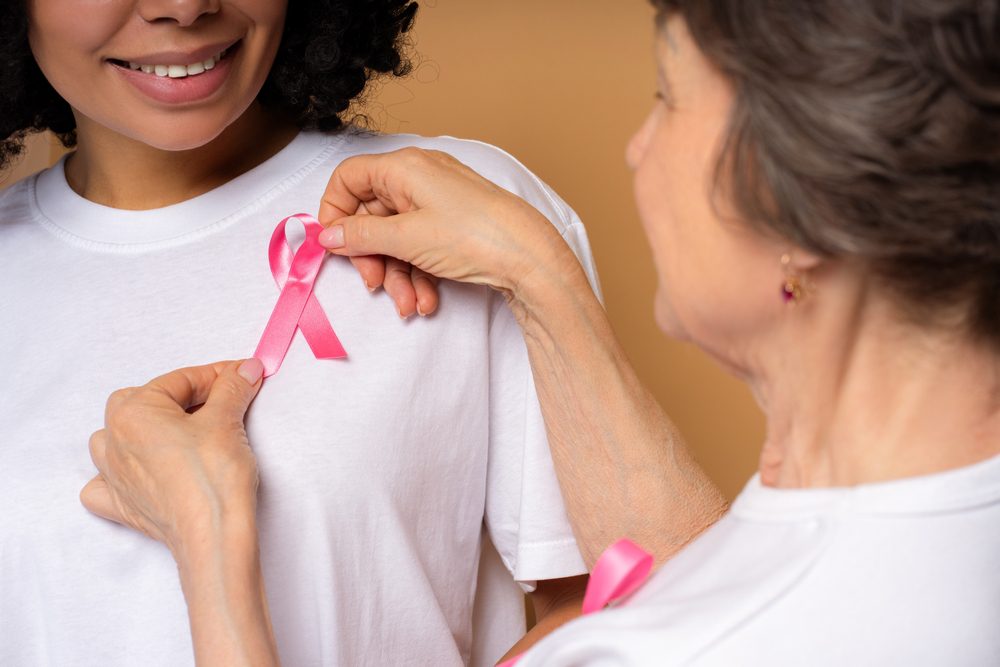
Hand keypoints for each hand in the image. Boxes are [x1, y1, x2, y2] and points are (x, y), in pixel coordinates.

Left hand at [80, 359, 263, 558]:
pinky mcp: (123, 505)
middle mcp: (114, 441)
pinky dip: (119, 475)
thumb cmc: (213, 477)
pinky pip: (105, 484)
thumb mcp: (227, 420)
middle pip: (142, 402)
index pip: (180, 380)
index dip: (217, 375)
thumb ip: (233, 388)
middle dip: (179, 398)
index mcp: (133, 411)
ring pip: (117, 438)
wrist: (213, 532)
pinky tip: (141, 473)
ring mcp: (113, 475)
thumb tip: (244, 370)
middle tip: (219, 402)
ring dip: (146, 429)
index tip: (241, 376)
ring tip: (181, 433)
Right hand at [317, 148, 580, 310]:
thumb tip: (327, 236)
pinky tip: (426, 301)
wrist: (531, 257)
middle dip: (372, 257)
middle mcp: (419, 178)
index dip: (335, 212)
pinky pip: (421, 247)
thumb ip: (361, 235)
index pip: (348, 178)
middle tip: (375, 284)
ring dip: (398, 275)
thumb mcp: (406, 238)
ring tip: (409, 304)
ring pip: (397, 238)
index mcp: (403, 167)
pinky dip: (419, 275)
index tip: (335, 246)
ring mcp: (438, 202)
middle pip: (372, 215)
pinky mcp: (454, 225)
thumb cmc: (474, 235)